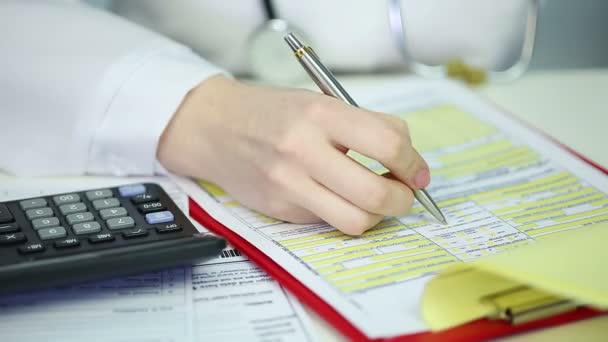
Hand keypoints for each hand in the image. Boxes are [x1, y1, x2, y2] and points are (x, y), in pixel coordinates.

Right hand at [157, 76, 429, 234]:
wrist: (215, 127)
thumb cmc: (272, 112)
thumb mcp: (320, 101)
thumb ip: (365, 126)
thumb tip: (407, 161)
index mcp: (320, 114)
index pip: (387, 144)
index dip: (413, 164)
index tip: (417, 172)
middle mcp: (303, 151)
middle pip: (375, 194)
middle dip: (403, 200)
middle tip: (404, 194)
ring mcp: (289, 185)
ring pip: (354, 221)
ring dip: (377, 216)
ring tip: (375, 200)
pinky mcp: (280, 210)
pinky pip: (327, 222)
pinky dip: (343, 213)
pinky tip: (336, 197)